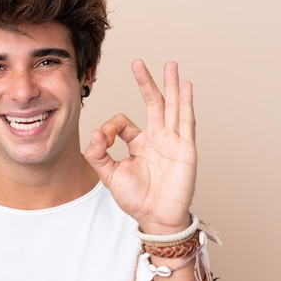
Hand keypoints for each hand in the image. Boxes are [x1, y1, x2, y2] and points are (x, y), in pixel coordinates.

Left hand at [84, 59, 196, 233]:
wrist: (156, 217)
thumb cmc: (136, 198)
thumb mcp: (109, 175)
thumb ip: (97, 154)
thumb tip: (94, 132)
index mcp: (139, 143)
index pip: (123, 122)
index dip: (110, 127)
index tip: (103, 139)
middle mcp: (157, 138)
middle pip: (153, 103)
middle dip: (146, 83)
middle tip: (138, 63)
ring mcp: (172, 141)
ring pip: (172, 106)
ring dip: (171, 85)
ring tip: (170, 64)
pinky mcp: (185, 148)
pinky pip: (186, 121)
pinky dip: (186, 103)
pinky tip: (185, 86)